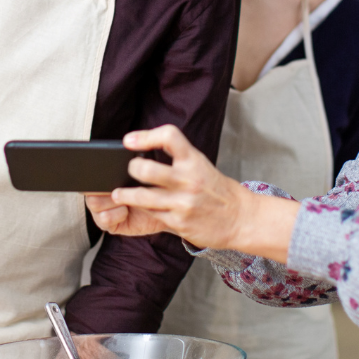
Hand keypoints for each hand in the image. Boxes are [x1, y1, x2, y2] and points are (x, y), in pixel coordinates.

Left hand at [87, 125, 297, 259]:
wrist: (241, 217)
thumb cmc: (216, 189)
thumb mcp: (200, 164)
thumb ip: (177, 157)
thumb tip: (144, 148)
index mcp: (193, 160)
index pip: (169, 137)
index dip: (146, 136)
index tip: (129, 141)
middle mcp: (188, 179)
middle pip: (147, 170)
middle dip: (132, 169)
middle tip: (128, 170)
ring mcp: (183, 203)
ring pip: (143, 197)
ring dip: (125, 195)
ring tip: (117, 193)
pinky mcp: (179, 222)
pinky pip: (152, 214)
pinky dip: (142, 211)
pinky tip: (137, 209)